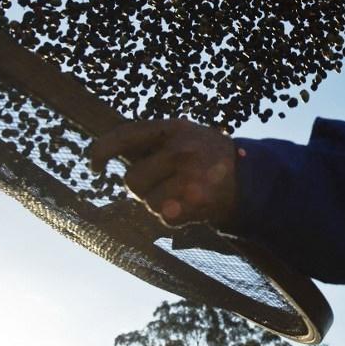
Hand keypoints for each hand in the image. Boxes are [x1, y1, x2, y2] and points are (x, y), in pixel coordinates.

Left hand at [88, 119, 237, 228]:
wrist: (251, 177)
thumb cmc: (206, 156)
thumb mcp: (183, 135)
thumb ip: (151, 142)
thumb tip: (108, 152)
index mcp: (174, 128)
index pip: (126, 135)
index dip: (103, 149)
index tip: (93, 164)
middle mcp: (182, 149)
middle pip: (132, 179)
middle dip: (141, 187)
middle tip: (162, 183)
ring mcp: (190, 177)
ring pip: (147, 201)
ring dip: (158, 203)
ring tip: (181, 193)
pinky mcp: (196, 202)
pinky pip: (164, 217)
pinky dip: (173, 216)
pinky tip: (191, 205)